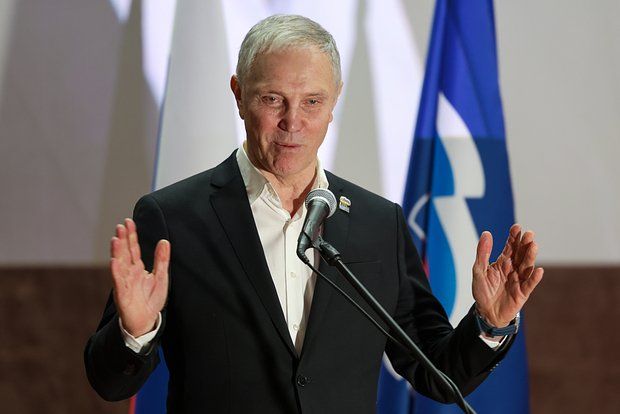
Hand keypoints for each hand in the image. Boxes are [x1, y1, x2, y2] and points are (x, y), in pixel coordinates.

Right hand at [110, 218, 169, 336]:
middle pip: (125, 253)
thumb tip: (164, 241)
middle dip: (123, 239)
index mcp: (137, 268)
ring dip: (117, 252)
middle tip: (121, 226)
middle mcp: (129, 273)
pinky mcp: (122, 294)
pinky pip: (118, 282)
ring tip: (116, 239)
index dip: (131, 235)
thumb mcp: (161, 277)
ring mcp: (124, 283)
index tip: (129, 221)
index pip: (133, 248)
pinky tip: (114, 261)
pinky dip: (116, 271)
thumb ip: (162, 259)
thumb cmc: (151, 299)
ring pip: (119, 264)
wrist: (146, 320)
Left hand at [472, 224, 542, 327]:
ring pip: (526, 266)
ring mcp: (519, 280)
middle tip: (529, 233)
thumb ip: (483, 253)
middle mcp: (513, 269)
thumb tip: (487, 233)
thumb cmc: (482, 291)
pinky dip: (534, 278)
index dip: (513, 237)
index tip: (517, 227)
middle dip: (524, 244)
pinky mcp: (522, 293)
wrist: (485, 312)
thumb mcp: (479, 270)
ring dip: (530, 257)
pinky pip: (529, 284)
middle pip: (521, 254)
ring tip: (533, 246)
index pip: (510, 247)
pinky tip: (538, 270)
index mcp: (503, 262)